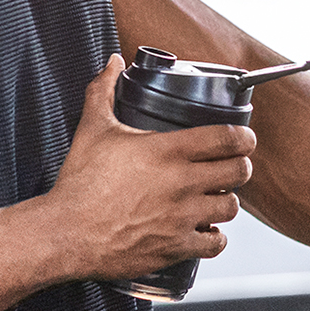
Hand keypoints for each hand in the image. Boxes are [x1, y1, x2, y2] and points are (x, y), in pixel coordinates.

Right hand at [44, 55, 254, 281]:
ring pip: (231, 207)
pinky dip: (215, 236)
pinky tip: (204, 229)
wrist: (66, 233)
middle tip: (231, 166)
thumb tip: (113, 63)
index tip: (244, 138)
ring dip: (227, 200)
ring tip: (216, 196)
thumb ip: (104, 90)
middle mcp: (181, 183)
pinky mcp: (176, 247)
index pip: (227, 138)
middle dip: (240, 166)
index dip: (244, 137)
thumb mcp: (93, 128)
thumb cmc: (79, 183)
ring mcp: (181, 218)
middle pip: (240, 172)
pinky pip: (216, 243)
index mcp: (167, 150)